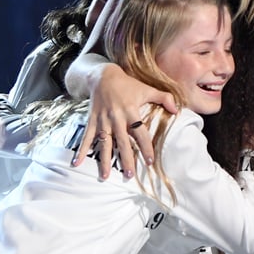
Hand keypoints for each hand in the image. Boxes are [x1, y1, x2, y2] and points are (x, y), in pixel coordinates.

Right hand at [71, 64, 176, 178]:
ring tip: (105, 176)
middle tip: (129, 175)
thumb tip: (177, 109)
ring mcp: (102, 121)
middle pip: (122, 142)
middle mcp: (116, 118)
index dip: (145, 147)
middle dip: (125, 159)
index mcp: (130, 111)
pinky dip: (81, 150)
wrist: (102, 76)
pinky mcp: (92, 121)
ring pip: (104, 143)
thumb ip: (164, 98)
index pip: (140, 132)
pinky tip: (76, 163)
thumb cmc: (128, 84)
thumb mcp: (147, 89)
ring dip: (104, 160)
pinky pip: (86, 138)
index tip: (150, 161)